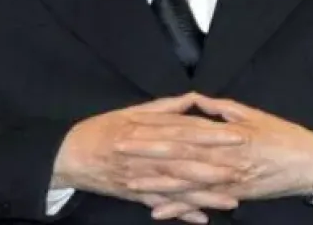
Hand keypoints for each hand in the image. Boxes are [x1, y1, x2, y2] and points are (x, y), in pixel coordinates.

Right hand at [52, 93, 246, 222]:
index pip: (186, 131)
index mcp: (146, 129)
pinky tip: (201, 219)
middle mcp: (145, 153)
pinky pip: (161, 204)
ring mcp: (140, 176)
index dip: (213, 134)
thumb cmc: (101, 130)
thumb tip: (193, 99)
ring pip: (177, 186)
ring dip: (204, 193)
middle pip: (185, 160)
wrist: (69, 155)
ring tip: (231, 198)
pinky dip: (179, 212)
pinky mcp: (134, 194)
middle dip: (216, 165)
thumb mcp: (130, 111)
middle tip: (243, 168)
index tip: (238, 135)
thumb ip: (164, 108)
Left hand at [120, 95, 312, 205]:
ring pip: (187, 182)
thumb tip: (196, 101)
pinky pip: (202, 203)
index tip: (130, 129)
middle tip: (119, 155)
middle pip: (180, 155)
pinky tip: (158, 213)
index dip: (156, 130)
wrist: (310, 163)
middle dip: (147, 156)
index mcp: (226, 132)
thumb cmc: (282, 135)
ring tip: (130, 184)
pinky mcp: (233, 194)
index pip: (185, 129)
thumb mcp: (252, 114)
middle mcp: (224, 155)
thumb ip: (221, 108)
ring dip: (157, 185)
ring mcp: (228, 178)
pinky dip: (180, 209)